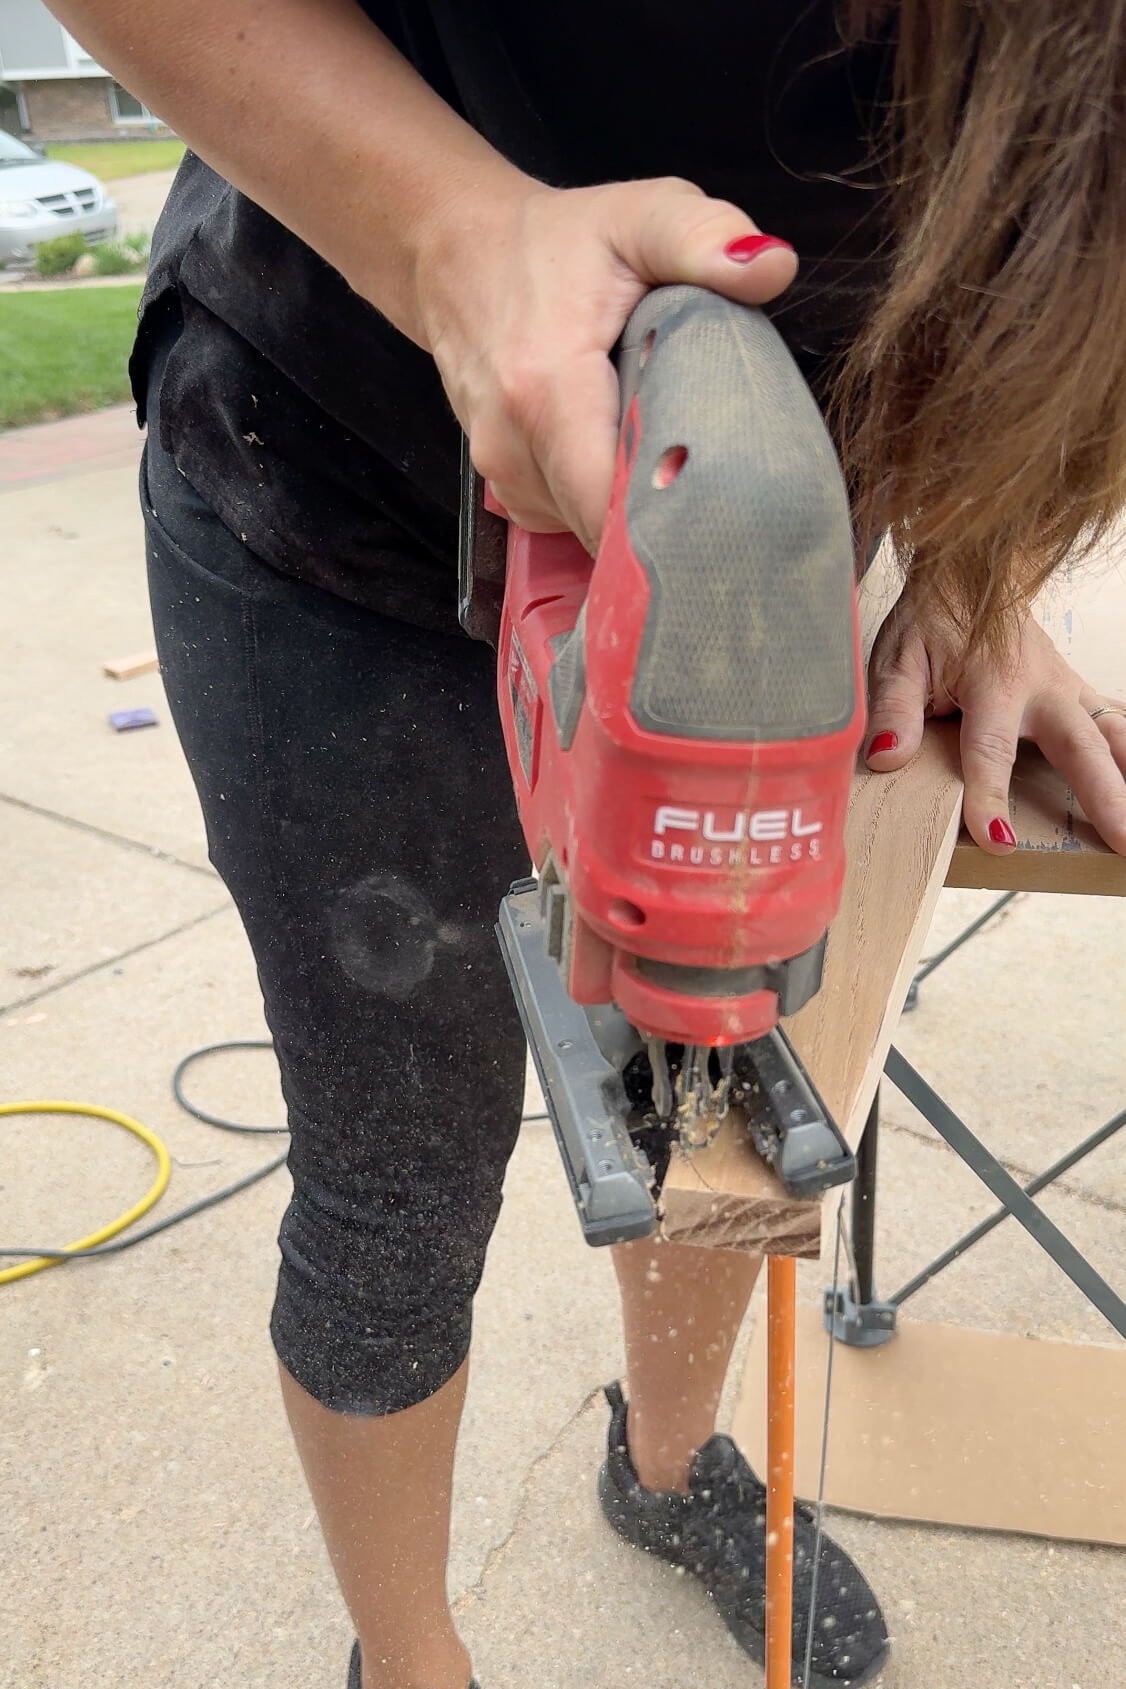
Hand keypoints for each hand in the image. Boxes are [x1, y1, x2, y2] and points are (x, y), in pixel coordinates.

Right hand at [410, 176, 795, 551]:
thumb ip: (703, 238)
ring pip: (580, 529)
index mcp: (546, 389)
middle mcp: (511, 443)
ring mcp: (498, 469)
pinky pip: (560, 517)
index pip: (607, 506)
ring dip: (628, 512)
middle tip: (715, 495)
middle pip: (599, 527)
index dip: (667, 523)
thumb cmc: (555, 240)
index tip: (720, 515)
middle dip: (659, 522)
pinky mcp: (500, 481)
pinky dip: (597, 503)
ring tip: (665, 463)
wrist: (456, 253)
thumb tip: (771, 267)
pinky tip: (622, 462)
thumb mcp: (637, 216)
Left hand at [865, 594, 1125, 854]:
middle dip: (1103, 795)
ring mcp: (1066, 687)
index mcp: (992, 680)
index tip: (998, 836)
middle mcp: (1041, 685)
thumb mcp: (897, 657)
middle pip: (1079, 747)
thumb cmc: (932, 617)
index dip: (991, 795)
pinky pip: (1116, 719)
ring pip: (1111, 734)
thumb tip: (887, 757)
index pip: (991, 750)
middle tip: (1122, 839)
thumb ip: (893, 709)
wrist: (971, 572)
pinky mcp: (1077, 689)